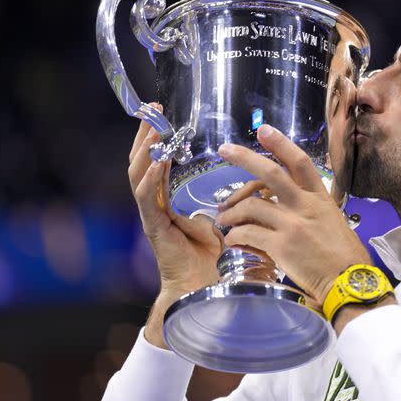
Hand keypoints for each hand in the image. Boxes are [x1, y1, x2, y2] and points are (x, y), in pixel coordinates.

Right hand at [128, 104, 222, 345]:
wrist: (206, 290)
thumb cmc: (219, 259)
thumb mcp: (228, 220)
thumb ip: (237, 201)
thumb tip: (261, 182)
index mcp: (171, 201)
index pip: (159, 162)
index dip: (160, 138)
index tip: (162, 113)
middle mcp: (158, 205)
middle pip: (143, 162)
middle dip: (146, 135)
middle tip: (151, 109)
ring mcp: (152, 215)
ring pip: (139, 175)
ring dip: (145, 150)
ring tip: (152, 128)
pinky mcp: (154, 228)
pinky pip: (147, 198)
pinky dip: (151, 178)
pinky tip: (159, 161)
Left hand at [215, 124, 371, 305]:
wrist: (349, 281)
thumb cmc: (344, 255)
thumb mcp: (332, 221)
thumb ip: (310, 209)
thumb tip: (286, 206)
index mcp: (320, 197)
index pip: (299, 162)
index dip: (280, 143)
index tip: (264, 130)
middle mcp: (305, 205)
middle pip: (270, 173)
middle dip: (244, 158)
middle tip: (224, 150)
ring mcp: (292, 224)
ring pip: (252, 206)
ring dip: (232, 211)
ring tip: (223, 218)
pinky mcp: (281, 246)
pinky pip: (248, 233)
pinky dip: (236, 235)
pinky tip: (233, 239)